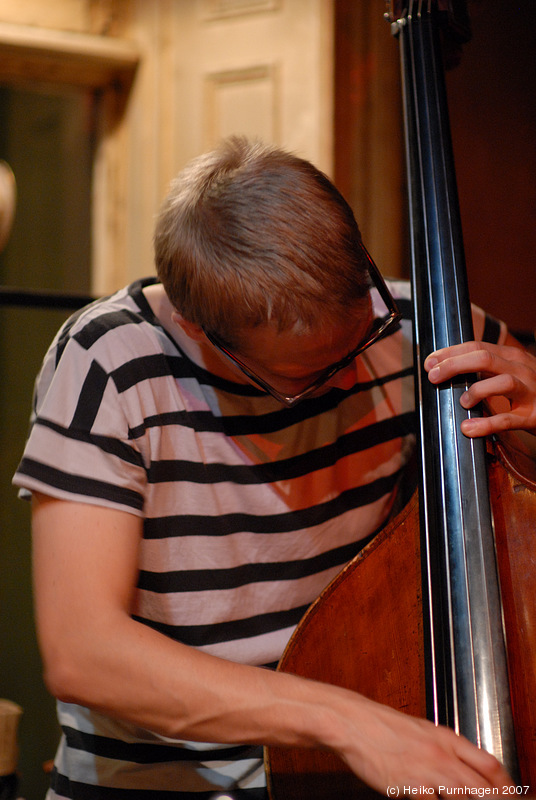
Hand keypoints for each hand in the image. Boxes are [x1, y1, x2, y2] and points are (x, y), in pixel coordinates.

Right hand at [333, 693, 512, 793]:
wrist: (353, 722)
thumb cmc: (382, 728)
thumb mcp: (420, 733)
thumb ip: (443, 751)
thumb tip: (461, 770)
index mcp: (446, 739)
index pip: (490, 764)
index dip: (506, 786)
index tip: (511, 795)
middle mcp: (441, 755)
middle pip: (483, 787)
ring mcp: (427, 771)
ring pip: (462, 797)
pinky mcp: (409, 785)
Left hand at [424, 339, 535, 437]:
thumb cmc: (532, 391)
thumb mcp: (511, 373)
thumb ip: (486, 370)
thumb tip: (447, 372)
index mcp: (512, 357)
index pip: (477, 347)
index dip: (450, 353)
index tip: (429, 362)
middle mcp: (522, 369)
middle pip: (484, 358)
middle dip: (454, 365)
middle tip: (433, 376)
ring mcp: (530, 391)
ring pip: (502, 382)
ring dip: (476, 390)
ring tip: (461, 402)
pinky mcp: (534, 415)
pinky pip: (508, 419)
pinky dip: (486, 424)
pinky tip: (469, 429)